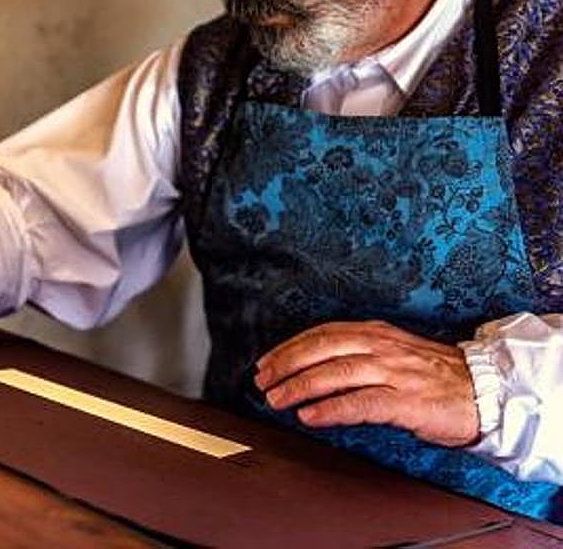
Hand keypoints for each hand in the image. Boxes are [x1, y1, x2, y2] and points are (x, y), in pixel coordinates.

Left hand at [253, 320, 478, 446]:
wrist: (484, 391)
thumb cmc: (435, 375)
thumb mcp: (394, 351)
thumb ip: (360, 353)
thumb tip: (317, 367)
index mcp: (375, 332)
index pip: (322, 334)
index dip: (290, 347)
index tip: (267, 361)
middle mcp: (380, 346)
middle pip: (321, 348)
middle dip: (286, 364)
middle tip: (262, 380)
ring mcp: (393, 371)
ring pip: (336, 372)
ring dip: (300, 386)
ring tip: (277, 399)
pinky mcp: (405, 400)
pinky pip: (361, 402)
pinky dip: (332, 408)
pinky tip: (310, 416)